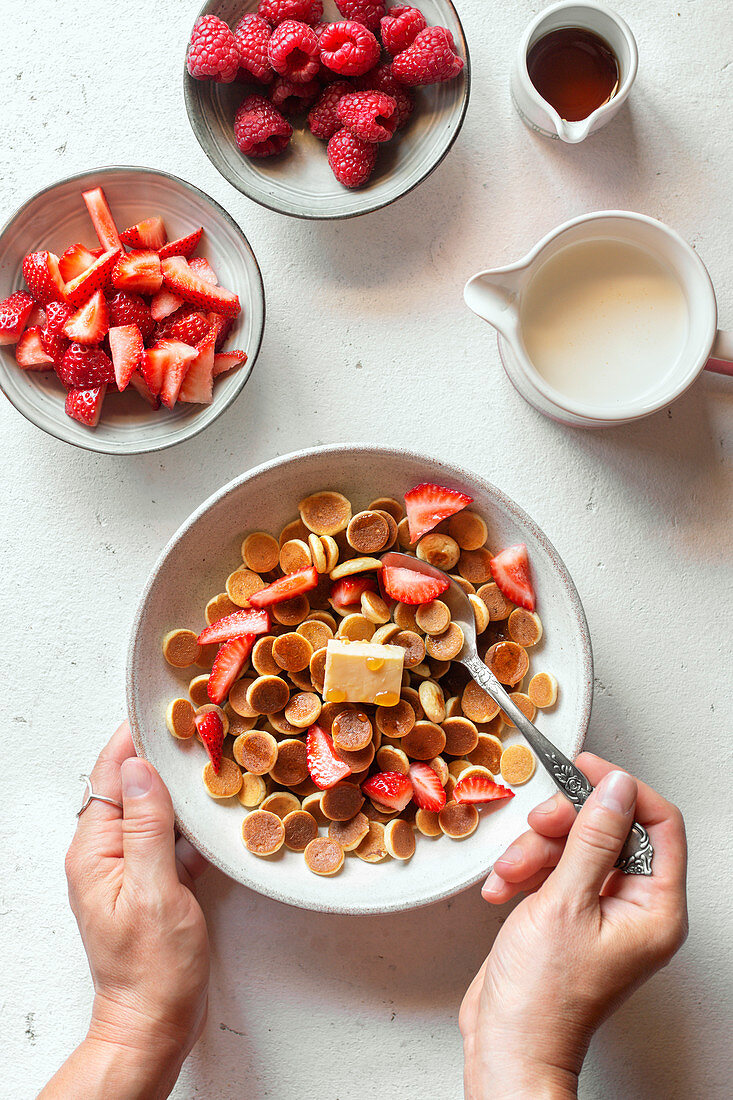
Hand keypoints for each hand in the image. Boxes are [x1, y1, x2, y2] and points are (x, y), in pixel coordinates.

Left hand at [41, 723, 209, 1099]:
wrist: (154, 1023)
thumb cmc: (153, 968)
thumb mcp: (153, 891)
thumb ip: (147, 827)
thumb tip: (139, 769)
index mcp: (94, 850)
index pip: (109, 776)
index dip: (134, 739)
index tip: (164, 709)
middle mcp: (105, 854)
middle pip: (129, 787)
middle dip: (159, 755)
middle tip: (198, 725)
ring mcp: (128, 868)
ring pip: (152, 810)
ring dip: (178, 787)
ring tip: (211, 757)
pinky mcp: (151, 884)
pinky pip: (168, 838)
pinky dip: (189, 822)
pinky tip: (215, 814)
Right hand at [460, 753, 687, 1098]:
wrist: (507, 1044)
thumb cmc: (543, 998)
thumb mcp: (565, 902)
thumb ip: (592, 837)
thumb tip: (615, 787)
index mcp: (656, 909)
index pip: (659, 824)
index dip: (622, 789)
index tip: (584, 768)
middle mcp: (635, 908)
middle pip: (609, 829)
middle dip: (564, 824)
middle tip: (536, 827)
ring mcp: (600, 912)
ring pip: (574, 844)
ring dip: (534, 850)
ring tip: (511, 876)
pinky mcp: (568, 915)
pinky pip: (552, 867)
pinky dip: (524, 871)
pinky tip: (504, 891)